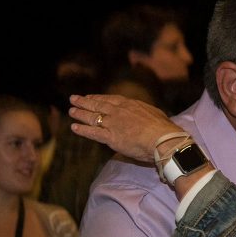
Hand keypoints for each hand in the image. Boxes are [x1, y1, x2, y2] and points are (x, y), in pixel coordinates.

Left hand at [69, 94, 185, 162]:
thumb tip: (147, 118)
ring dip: (80, 113)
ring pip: (92, 117)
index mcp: (130, 104)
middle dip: (85, 102)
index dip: (99, 98)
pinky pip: (92, 132)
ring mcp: (113, 123)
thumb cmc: (164, 129)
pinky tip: (74, 128)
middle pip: (98, 105)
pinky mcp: (110, 137)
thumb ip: (145, 115)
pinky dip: (82, 130)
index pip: (110, 100)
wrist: (162, 139)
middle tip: (74, 99)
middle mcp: (119, 111)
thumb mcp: (155, 114)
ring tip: (71, 111)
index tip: (91, 96)